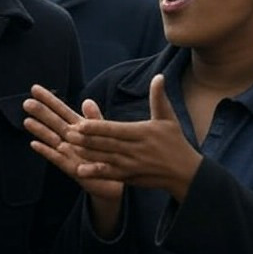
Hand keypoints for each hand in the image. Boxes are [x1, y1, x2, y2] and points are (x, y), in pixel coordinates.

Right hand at [23, 85, 122, 202]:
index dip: (49, 100)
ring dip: (40, 131)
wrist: (117, 181)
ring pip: (53, 140)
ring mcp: (71, 154)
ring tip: (27, 121)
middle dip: (41, 113)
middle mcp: (72, 140)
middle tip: (26, 103)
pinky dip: (47, 152)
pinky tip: (35, 144)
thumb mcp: (105, 134)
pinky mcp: (73, 169)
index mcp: (80, 129)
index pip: (61, 111)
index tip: (35, 88)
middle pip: (54, 123)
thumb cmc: (109, 156)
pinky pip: (58, 159)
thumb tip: (87, 101)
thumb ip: (95, 119)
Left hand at [67, 75, 200, 202]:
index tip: (81, 123)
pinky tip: (80, 170)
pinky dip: (95, 172)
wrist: (186, 173)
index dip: (97, 128)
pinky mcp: (130, 177)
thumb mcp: (168, 119)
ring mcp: (132, 165)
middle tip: (67, 133)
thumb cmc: (176, 143)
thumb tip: (159, 76)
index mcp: (143, 133)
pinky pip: (110, 174)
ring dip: (86, 153)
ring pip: (105, 158)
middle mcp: (136, 150)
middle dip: (86, 140)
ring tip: (67, 147)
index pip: (115, 130)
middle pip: (107, 144)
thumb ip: (159, 98)